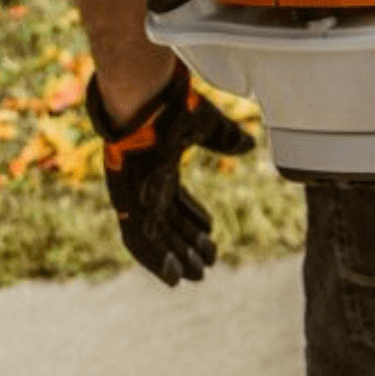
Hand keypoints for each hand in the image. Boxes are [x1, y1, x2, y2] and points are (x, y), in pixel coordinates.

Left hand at [86, 61, 254, 285]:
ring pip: (152, 238)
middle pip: (165, 224)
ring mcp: (132, 195)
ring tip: (195, 277)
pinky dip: (155, 261)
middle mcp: (142, 184)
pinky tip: (173, 277)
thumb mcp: (206, 126)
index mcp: (158, 166)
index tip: (211, 235)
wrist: (145, 98)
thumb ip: (225, 138)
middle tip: (206, 266)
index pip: (173, 201)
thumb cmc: (170, 106)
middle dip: (186, 246)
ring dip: (173, 258)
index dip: (192, 220)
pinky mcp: (125, 205)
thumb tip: (248, 145)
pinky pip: (138, 241)